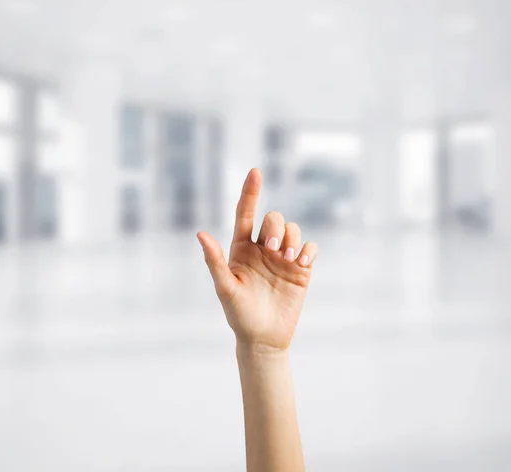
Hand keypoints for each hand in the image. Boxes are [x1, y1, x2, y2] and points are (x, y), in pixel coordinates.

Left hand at [197, 168, 317, 351]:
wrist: (263, 338)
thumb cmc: (238, 315)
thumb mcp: (225, 289)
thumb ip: (214, 261)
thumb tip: (200, 234)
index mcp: (241, 248)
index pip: (244, 214)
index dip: (250, 192)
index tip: (255, 172)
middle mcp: (262, 248)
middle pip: (273, 219)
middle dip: (276, 227)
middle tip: (274, 249)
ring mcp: (282, 257)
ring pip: (293, 229)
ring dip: (293, 239)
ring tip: (289, 260)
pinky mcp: (301, 269)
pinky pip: (310, 247)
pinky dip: (308, 250)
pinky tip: (302, 264)